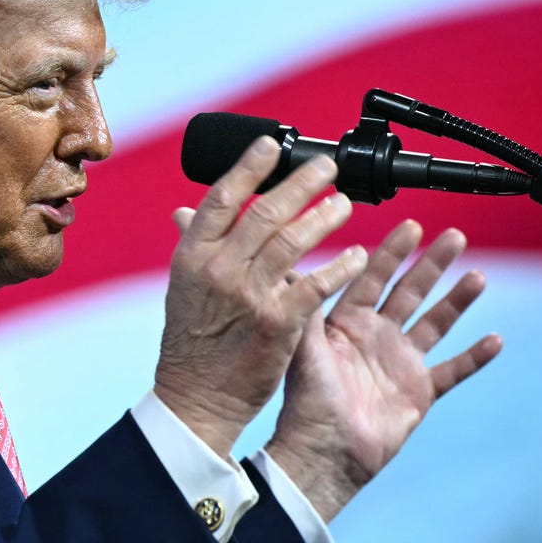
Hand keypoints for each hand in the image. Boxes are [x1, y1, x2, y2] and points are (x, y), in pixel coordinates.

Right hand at [154, 136, 368, 457]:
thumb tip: (187, 210)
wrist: (196, 398)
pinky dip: (338, 267)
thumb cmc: (191, 344)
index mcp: (192, 255)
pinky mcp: (277, 322)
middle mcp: (218, 268)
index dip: (249, 167)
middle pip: (264, 212)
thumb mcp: (183, 289)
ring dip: (325, 218)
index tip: (273, 145)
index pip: (221, 198)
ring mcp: (248, 294)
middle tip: (328, 167)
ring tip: (347, 204)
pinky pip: (316, 284)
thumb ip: (194, 246)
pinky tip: (358, 255)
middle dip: (301, 184)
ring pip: (293, 241)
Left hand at [266, 220, 502, 520]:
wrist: (324, 454)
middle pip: (410, 292)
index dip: (391, 252)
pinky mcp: (419, 393)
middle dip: (431, 264)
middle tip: (455, 235)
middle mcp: (376, 338)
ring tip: (478, 276)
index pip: (372, 278)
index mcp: (347, 324)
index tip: (411, 224)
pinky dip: (474, 357)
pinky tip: (495, 339)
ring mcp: (400, 364)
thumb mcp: (301, 348)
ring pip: (435, 323)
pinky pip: (453, 371)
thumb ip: (302, 307)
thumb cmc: (307, 403)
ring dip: (457, 300)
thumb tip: (289, 265)